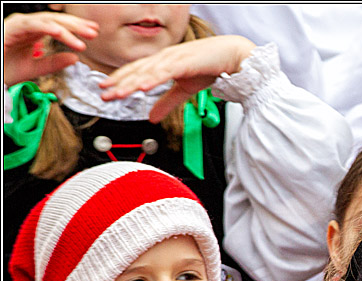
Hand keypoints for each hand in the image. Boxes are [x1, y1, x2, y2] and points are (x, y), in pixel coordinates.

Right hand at [3, 12, 96, 85]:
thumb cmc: (6, 69)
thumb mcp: (36, 68)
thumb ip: (55, 63)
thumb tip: (75, 58)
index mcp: (34, 32)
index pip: (59, 26)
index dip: (77, 29)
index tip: (93, 33)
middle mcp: (28, 26)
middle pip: (56, 21)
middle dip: (76, 26)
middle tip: (94, 32)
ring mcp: (20, 25)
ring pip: (47, 22)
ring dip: (67, 28)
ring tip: (83, 37)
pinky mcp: (12, 28)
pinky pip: (32, 25)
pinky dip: (47, 27)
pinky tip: (61, 32)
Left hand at [98, 35, 255, 122]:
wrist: (232, 56)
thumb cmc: (211, 67)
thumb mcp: (185, 89)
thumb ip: (167, 102)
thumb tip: (152, 117)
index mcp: (163, 62)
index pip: (136, 71)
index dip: (120, 80)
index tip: (106, 89)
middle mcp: (164, 58)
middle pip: (136, 72)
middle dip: (119, 83)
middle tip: (104, 94)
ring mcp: (173, 58)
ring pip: (147, 72)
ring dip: (131, 83)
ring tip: (118, 93)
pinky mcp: (184, 62)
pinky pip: (165, 72)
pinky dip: (153, 79)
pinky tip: (143, 86)